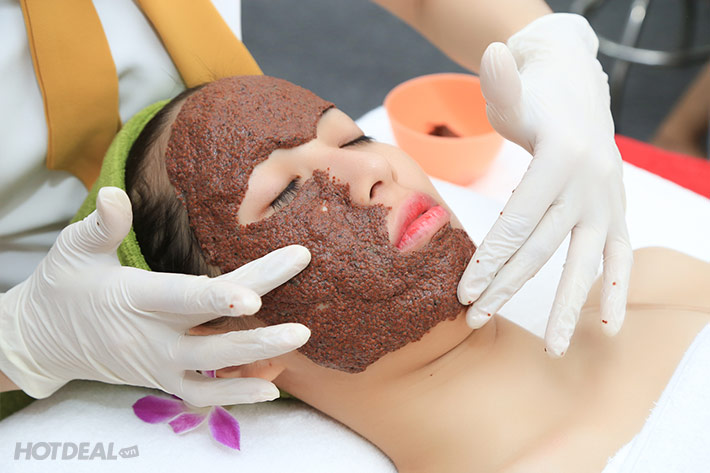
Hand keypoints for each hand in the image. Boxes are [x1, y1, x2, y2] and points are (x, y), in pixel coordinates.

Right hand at [0, 187, 310, 405]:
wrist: (41, 340)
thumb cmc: (63, 286)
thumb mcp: (73, 250)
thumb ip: (102, 226)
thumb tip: (114, 193)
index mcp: (132, 299)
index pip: (182, 299)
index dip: (219, 299)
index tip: (257, 297)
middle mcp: (148, 339)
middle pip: (211, 337)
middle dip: (259, 334)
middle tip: (305, 326)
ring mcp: (156, 366)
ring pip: (212, 371)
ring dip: (256, 360)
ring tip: (298, 342)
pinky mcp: (160, 381)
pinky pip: (200, 396)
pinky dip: (235, 395)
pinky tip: (272, 386)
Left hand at [457, 14, 632, 355]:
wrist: (581, 91)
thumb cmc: (536, 98)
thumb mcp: (516, 91)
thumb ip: (502, 83)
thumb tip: (491, 52)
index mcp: (559, 159)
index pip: (518, 221)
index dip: (490, 259)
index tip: (464, 293)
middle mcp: (588, 185)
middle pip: (541, 248)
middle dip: (505, 287)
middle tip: (474, 319)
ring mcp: (606, 203)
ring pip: (582, 263)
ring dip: (564, 307)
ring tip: (550, 348)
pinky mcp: (615, 214)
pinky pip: (620, 259)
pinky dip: (617, 292)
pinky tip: (608, 329)